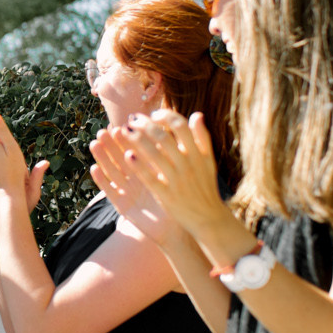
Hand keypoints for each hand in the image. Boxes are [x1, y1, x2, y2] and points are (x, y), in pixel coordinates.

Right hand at [88, 128, 176, 247]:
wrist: (176, 229)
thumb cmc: (177, 202)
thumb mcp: (170, 177)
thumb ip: (165, 157)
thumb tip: (165, 132)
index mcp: (146, 171)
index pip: (134, 152)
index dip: (126, 140)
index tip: (119, 127)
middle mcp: (134, 180)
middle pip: (120, 159)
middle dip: (111, 145)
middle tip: (103, 132)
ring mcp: (127, 193)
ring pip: (113, 172)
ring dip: (103, 158)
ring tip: (95, 144)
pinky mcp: (122, 206)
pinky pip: (110, 192)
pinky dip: (102, 180)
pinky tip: (94, 168)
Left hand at [114, 110, 227, 231]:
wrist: (208, 218)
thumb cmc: (205, 186)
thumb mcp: (208, 161)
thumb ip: (202, 138)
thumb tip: (197, 114)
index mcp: (198, 153)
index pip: (180, 126)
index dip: (165, 116)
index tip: (153, 114)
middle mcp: (188, 164)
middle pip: (163, 138)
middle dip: (145, 125)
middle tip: (132, 119)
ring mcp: (177, 180)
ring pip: (154, 155)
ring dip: (137, 140)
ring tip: (124, 131)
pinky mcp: (167, 196)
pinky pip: (150, 178)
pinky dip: (139, 166)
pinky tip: (127, 155)